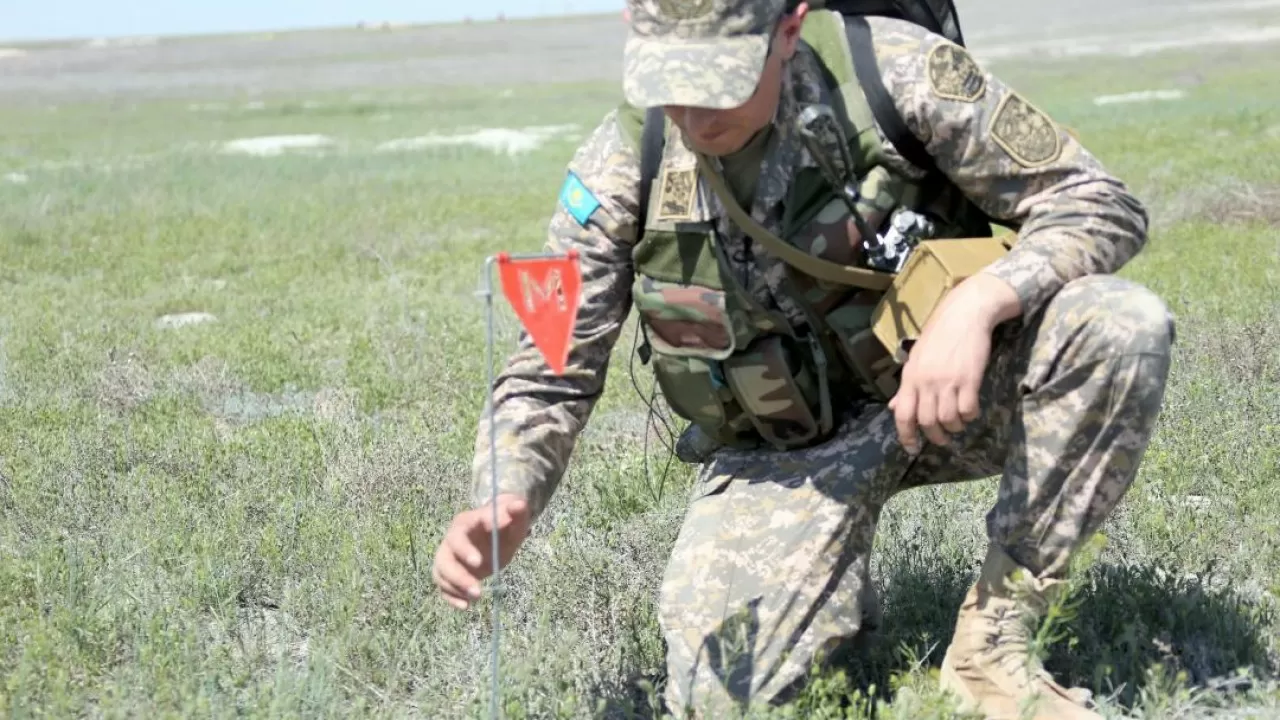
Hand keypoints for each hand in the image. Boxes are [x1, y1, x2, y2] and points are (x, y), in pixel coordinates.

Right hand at [433, 494, 531, 609]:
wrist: (498, 532)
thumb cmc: (505, 525)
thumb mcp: (515, 519)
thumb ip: (516, 512)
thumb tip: (517, 506)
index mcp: (466, 522)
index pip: (459, 533)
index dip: (465, 549)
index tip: (479, 561)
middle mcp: (452, 539)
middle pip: (446, 556)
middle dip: (459, 574)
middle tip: (477, 588)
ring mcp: (448, 556)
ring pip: (441, 572)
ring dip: (456, 587)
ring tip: (477, 597)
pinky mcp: (449, 572)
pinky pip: (442, 585)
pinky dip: (451, 597)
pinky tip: (466, 606)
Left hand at [888, 273, 1020, 454]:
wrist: (964, 314)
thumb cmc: (939, 335)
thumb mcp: (916, 359)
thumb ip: (907, 387)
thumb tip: (894, 407)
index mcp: (910, 377)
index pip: (902, 414)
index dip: (906, 436)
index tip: (912, 449)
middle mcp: (926, 382)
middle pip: (927, 422)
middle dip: (935, 437)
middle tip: (942, 439)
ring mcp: (948, 381)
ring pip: (948, 419)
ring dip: (954, 427)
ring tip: (958, 423)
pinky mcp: (969, 379)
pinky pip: (968, 410)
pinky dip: (970, 416)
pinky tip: (971, 411)